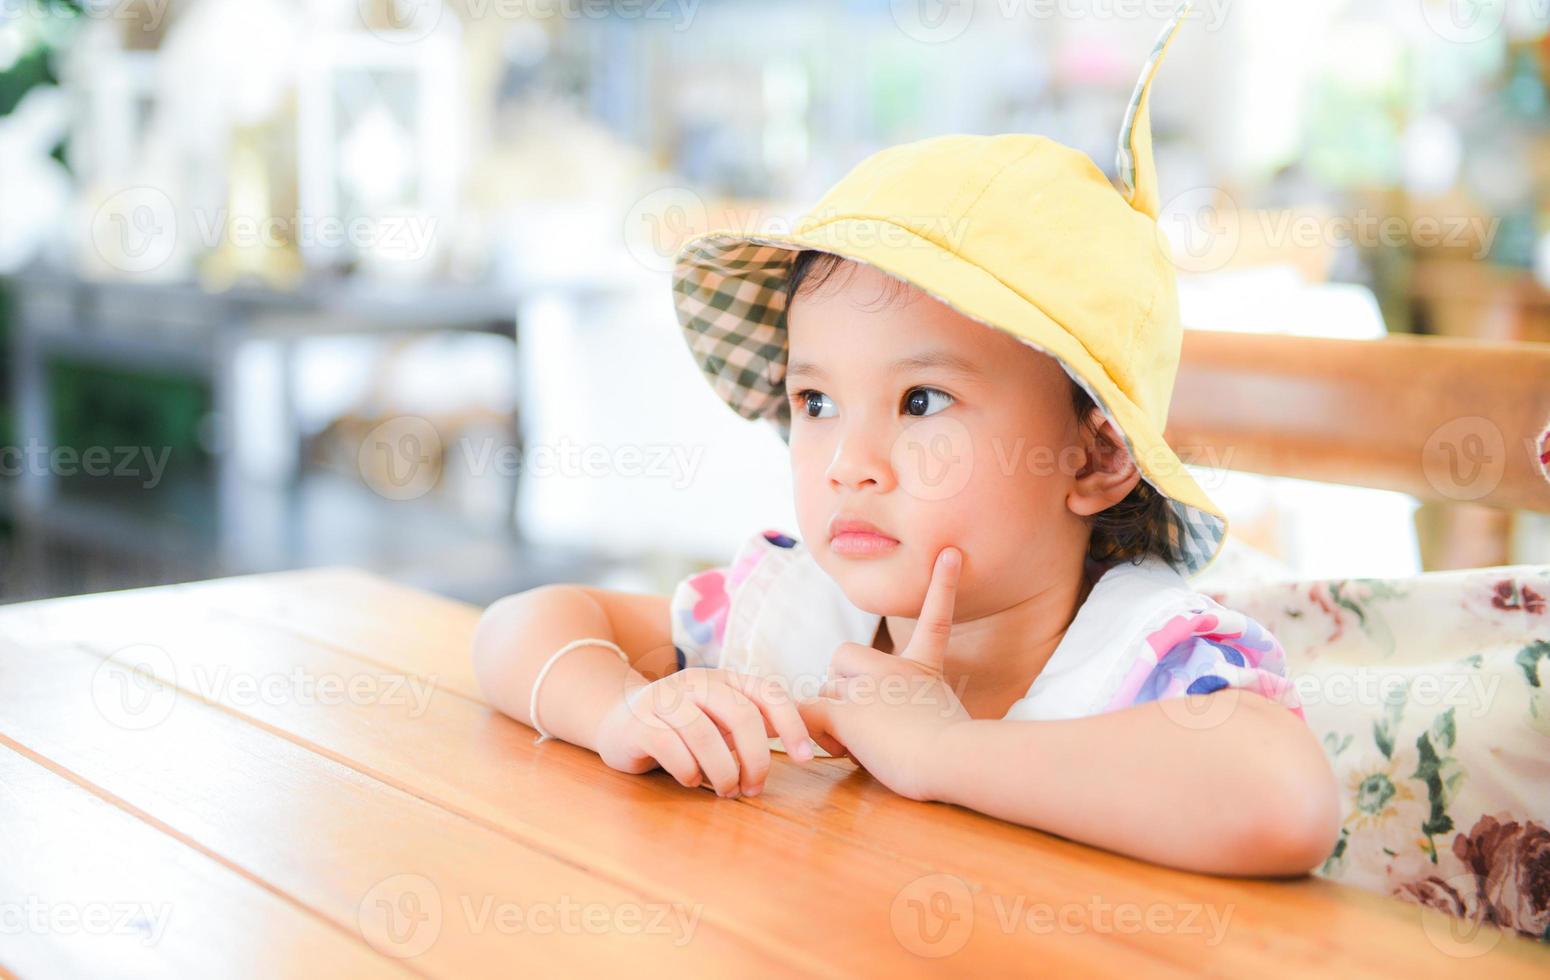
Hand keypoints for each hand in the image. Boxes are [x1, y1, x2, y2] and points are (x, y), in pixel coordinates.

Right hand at [594, 667, 815, 797]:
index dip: (793, 724)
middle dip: (757, 760)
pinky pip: (672, 750)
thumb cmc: (680, 726)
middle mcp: (696, 682)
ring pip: (705, 736)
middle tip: (754, 788)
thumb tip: (801, 744)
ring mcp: (665, 700)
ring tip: (726, 791)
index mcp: (723, 679)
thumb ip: (753, 724)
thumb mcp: (719, 719)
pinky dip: (689, 772)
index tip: (806, 758)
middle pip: (742, 716)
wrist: (616, 720)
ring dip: (723, 772)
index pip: (768, 693)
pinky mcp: (639, 724)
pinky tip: (692, 781)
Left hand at [799, 547, 971, 800]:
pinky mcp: (847, 710)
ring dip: (833, 719)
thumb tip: (887, 723)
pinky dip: (810, 731)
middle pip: (841, 658)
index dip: (944, 586)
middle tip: (866, 718)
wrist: (955, 761)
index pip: (935, 619)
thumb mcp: (944, 720)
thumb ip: (916, 707)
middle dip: (840, 684)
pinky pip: (807, 713)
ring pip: (824, 692)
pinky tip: (838, 746)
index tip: (950, 553)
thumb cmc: (957, 758)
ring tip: (869, 745)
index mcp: (924, 667)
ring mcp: (868, 685)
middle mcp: (894, 668)